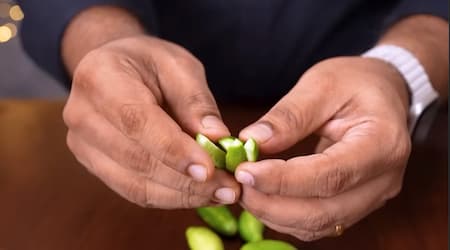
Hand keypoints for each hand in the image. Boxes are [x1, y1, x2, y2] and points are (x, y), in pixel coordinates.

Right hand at [63, 35, 239, 207]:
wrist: (112, 69)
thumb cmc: (147, 62)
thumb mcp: (177, 65)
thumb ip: (195, 101)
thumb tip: (218, 139)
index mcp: (100, 78)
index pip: (137, 122)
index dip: (174, 150)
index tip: (209, 169)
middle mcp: (83, 115)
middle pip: (137, 160)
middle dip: (187, 181)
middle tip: (229, 188)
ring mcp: (83, 145)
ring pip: (135, 185)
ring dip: (182, 195)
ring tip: (220, 193)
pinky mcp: (94, 164)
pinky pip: (133, 191)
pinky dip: (170, 197)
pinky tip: (198, 194)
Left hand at [235, 57, 410, 240]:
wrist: (383, 94)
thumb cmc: (355, 83)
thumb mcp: (322, 85)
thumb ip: (289, 115)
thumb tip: (251, 140)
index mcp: (382, 143)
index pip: (330, 174)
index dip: (283, 180)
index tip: (244, 172)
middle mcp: (383, 179)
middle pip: (324, 211)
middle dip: (273, 204)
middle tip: (237, 185)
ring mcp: (373, 197)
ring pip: (320, 224)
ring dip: (276, 215)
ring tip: (245, 191)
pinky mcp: (358, 203)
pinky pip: (320, 223)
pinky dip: (287, 217)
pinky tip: (264, 199)